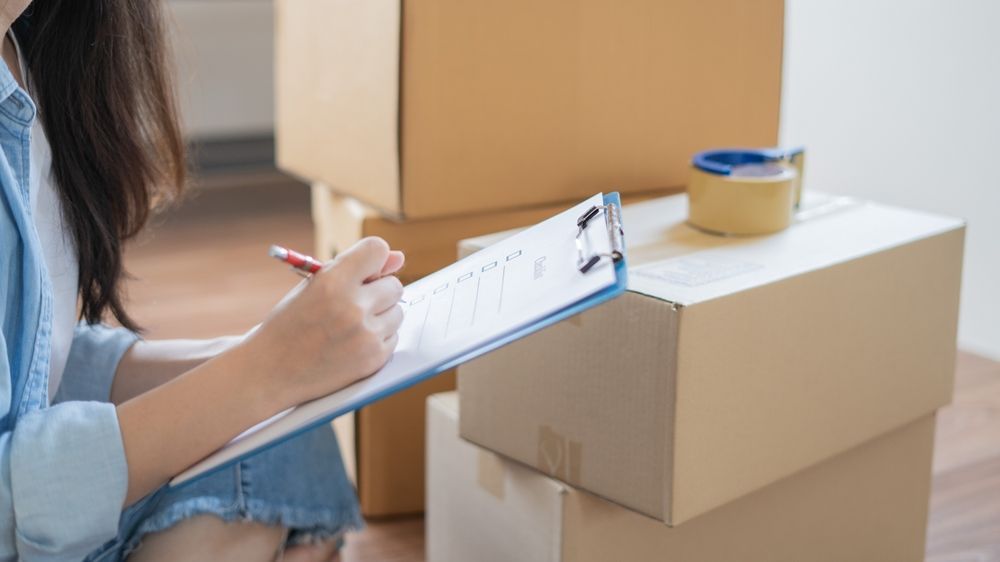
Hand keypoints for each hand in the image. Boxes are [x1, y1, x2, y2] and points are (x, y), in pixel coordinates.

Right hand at [242, 237, 405, 406]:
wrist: (270, 371)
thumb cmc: (291, 324)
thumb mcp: (313, 287)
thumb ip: (357, 269)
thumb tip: (399, 258)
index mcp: (332, 282)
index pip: (377, 250)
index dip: (374, 258)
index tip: (367, 269)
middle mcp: (352, 307)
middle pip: (395, 285)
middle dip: (378, 292)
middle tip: (353, 303)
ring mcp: (366, 335)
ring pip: (398, 311)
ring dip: (380, 316)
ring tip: (350, 326)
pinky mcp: (374, 358)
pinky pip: (394, 336)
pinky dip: (378, 338)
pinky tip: (352, 343)